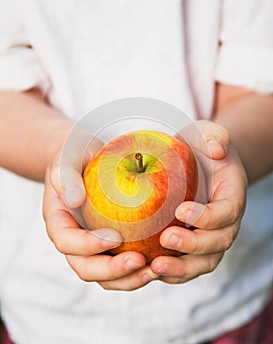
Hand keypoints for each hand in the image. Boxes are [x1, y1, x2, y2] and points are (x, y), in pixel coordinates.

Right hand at [42, 128, 158, 290]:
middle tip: (140, 262)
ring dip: (129, 278)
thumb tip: (75, 200)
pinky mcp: (113, 246)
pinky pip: (123, 265)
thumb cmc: (75, 158)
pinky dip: (138, 270)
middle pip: (86, 268)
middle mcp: (75, 241)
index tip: (115, 238)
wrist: (86, 160)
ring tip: (154, 270)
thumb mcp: (66, 160)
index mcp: (60, 223)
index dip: (88, 246)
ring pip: (106, 276)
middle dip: (112, 271)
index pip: (67, 242)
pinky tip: (160, 262)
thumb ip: (66, 177)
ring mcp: (94, 247)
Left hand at [150, 120, 247, 283]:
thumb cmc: (201, 149)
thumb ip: (215, 136)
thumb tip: (216, 150)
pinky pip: (188, 266)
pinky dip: (172, 272)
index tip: (181, 210)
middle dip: (193, 245)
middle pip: (217, 243)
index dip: (208, 216)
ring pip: (204, 262)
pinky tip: (149, 270)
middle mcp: (225, 223)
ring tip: (155, 266)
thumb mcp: (208, 134)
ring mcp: (210, 237)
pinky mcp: (193, 247)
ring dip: (181, 267)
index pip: (227, 212)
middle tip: (166, 238)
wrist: (198, 166)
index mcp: (231, 197)